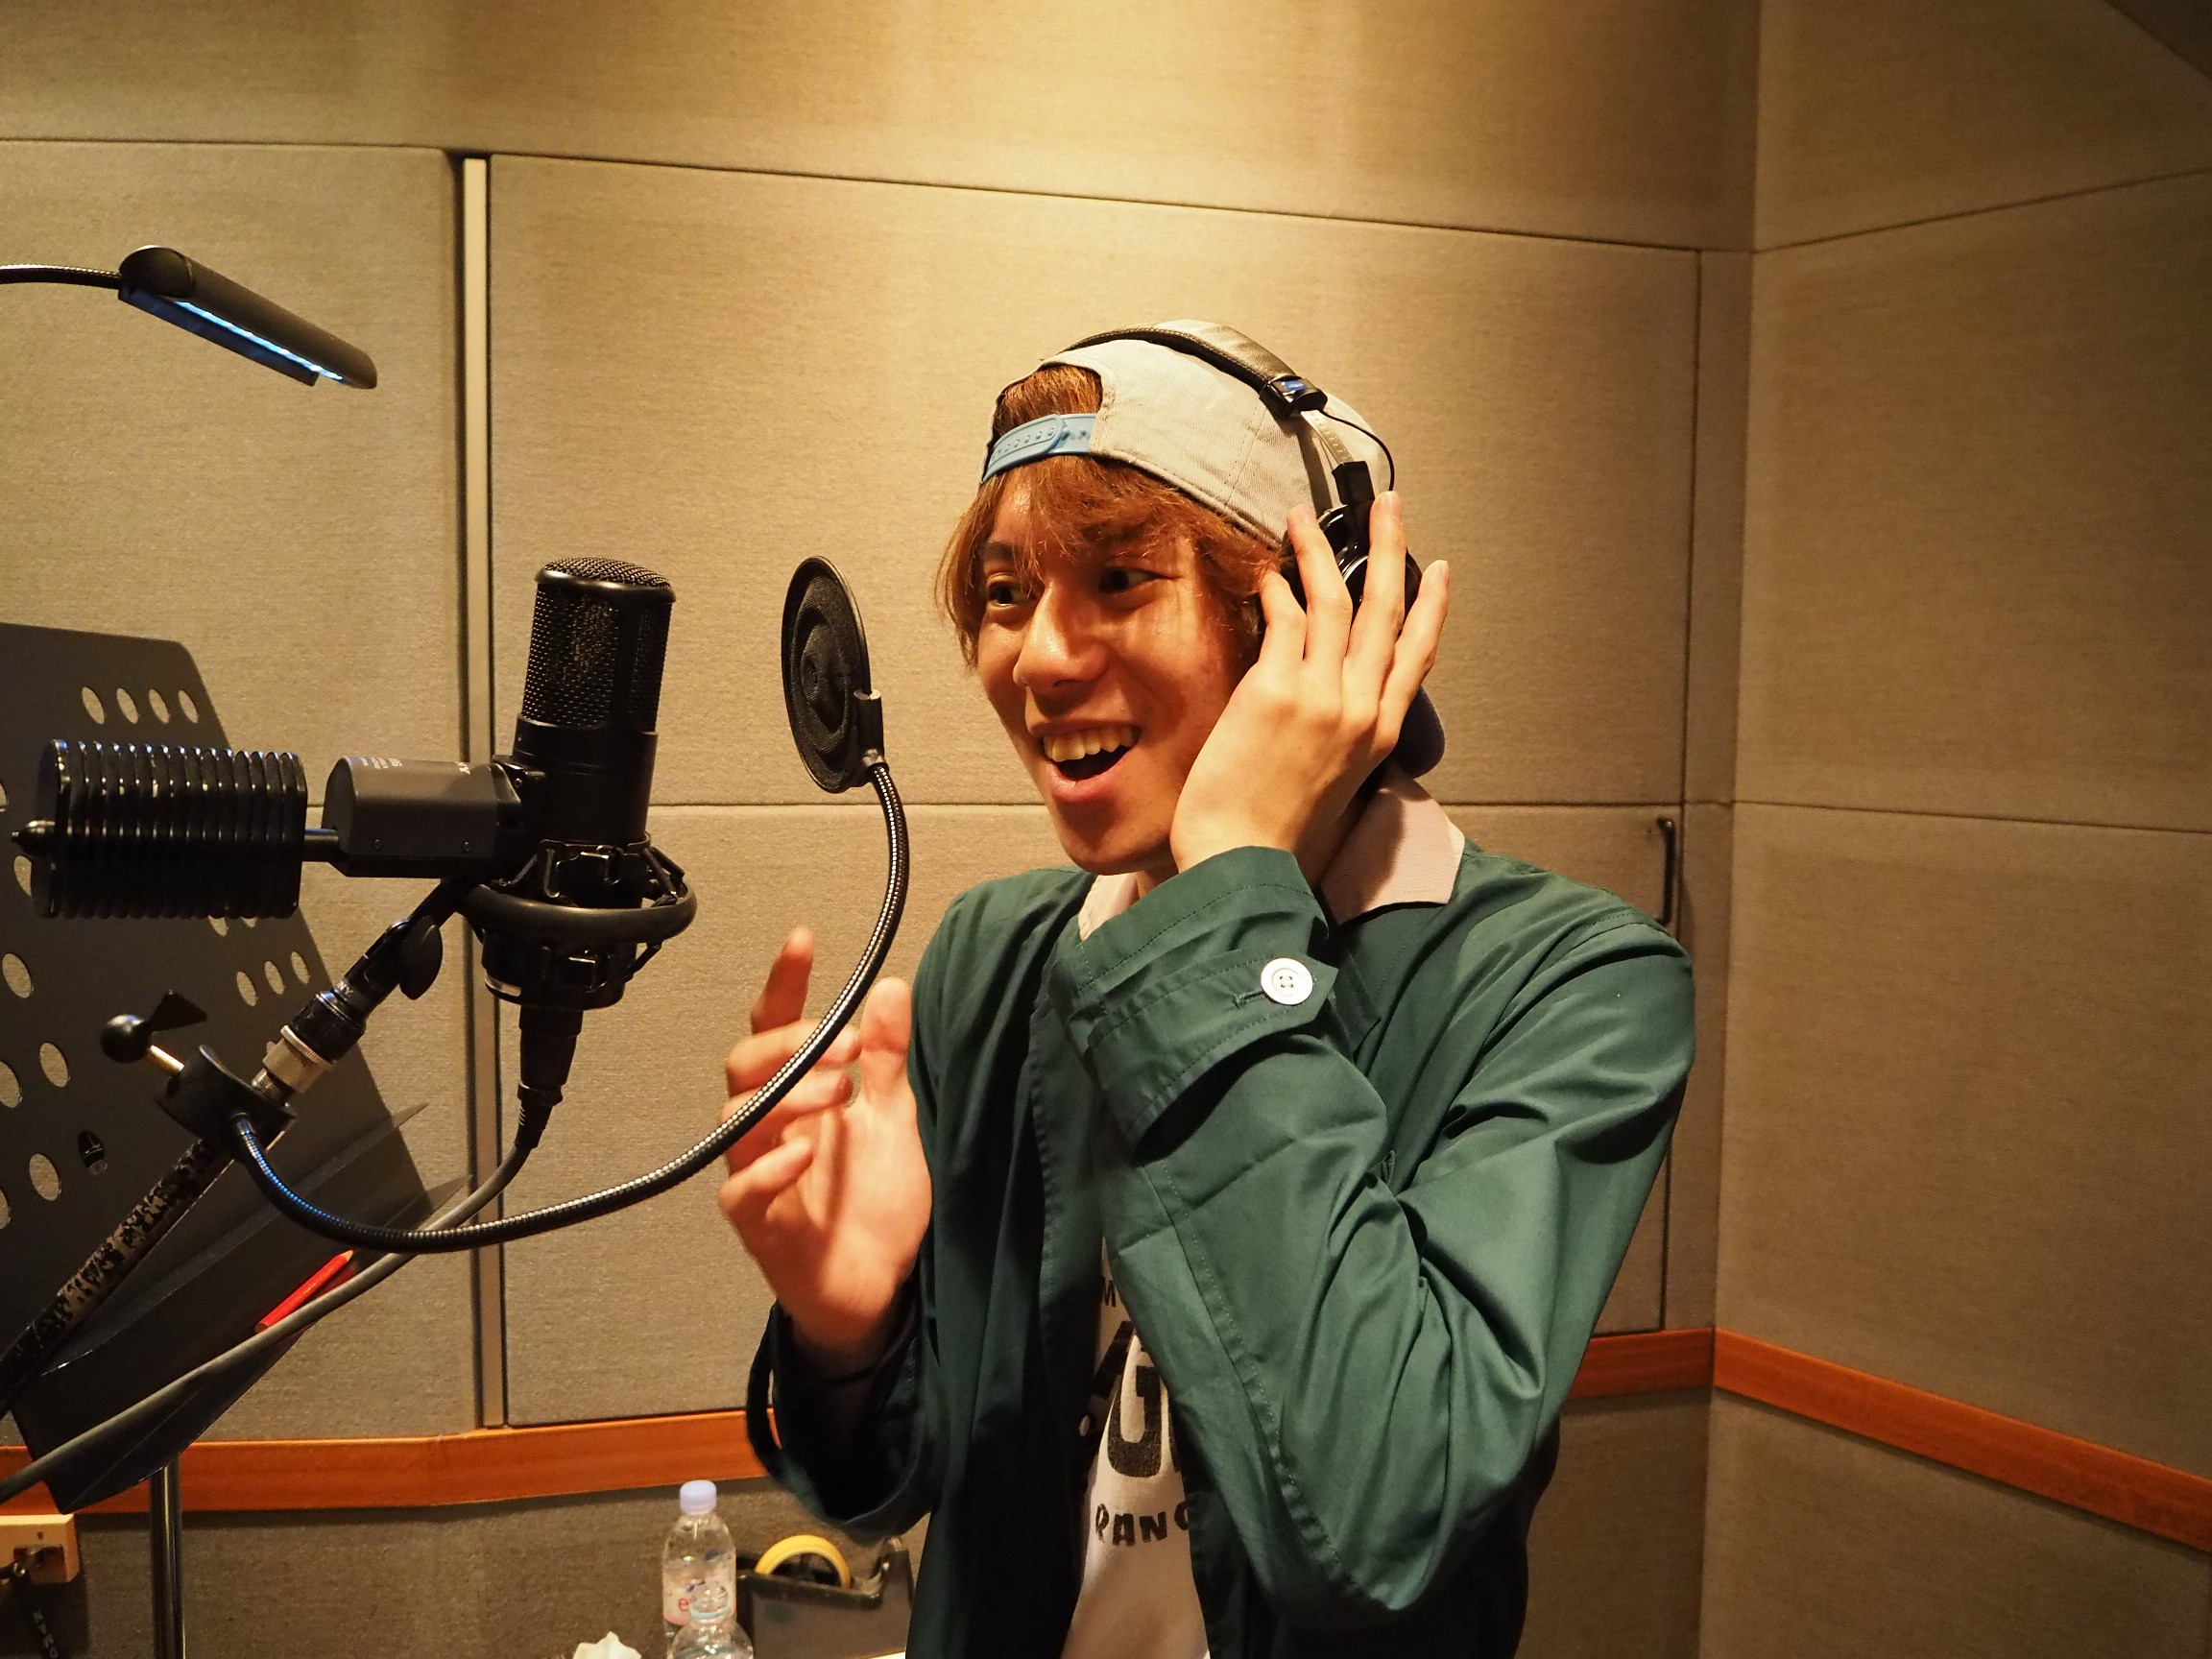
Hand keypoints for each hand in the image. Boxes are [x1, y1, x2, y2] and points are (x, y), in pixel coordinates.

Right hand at [717, 927, 931, 1371]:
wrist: (883, 1291)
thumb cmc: (876, 1208)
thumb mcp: (895, 1121)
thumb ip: (888, 1060)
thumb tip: (889, 988)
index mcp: (802, 1097)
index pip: (776, 1028)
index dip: (783, 984)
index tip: (802, 940)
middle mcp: (772, 1130)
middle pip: (743, 1064)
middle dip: (789, 1043)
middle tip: (845, 1046)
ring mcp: (761, 1177)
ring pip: (738, 1117)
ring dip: (788, 1094)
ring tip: (840, 1092)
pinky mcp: (761, 1228)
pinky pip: (740, 1192)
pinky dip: (769, 1167)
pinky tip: (804, 1152)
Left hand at [1170, 493, 1448, 877]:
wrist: (1241, 857)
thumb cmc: (1273, 826)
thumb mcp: (1332, 778)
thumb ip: (1340, 729)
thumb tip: (1325, 684)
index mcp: (1379, 733)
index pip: (1417, 655)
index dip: (1432, 607)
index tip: (1440, 569)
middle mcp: (1360, 708)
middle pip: (1386, 610)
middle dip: (1388, 548)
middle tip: (1385, 504)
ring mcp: (1321, 696)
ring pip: (1334, 601)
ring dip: (1322, 550)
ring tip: (1306, 516)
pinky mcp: (1276, 689)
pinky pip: (1284, 619)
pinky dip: (1277, 588)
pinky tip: (1268, 571)